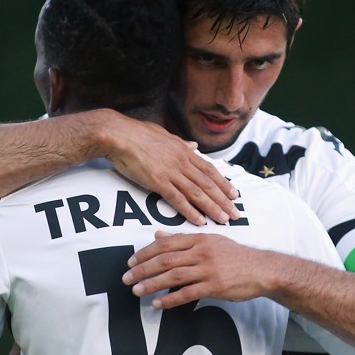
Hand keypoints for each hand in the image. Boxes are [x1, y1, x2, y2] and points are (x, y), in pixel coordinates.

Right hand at [105, 119, 239, 225]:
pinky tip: (200, 221)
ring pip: (198, 193)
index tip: (234, 195)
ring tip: (225, 220)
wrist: (119, 134)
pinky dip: (190, 212)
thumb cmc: (137, 133)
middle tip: (236, 214)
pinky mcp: (158, 182)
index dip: (223, 183)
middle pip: (208, 184)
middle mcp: (182, 162)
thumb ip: (180, 143)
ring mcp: (171, 172)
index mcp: (184, 151)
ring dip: (213, 208)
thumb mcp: (165, 135)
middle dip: (224, 200)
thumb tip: (194, 145)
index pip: (209, 170)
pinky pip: (178, 199)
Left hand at [122, 232, 269, 307]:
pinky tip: (158, 304)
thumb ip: (183, 240)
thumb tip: (158, 236)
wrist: (262, 269)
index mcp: (199, 239)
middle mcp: (201, 252)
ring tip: (136, 291)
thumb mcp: (210, 241)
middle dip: (142, 269)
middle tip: (126, 278)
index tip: (131, 262)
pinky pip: (187, 293)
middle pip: (164, 260)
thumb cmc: (235, 256)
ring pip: (172, 276)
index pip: (165, 244)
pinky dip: (170, 299)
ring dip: (151, 284)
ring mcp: (208, 269)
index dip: (145, 253)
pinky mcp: (214, 286)